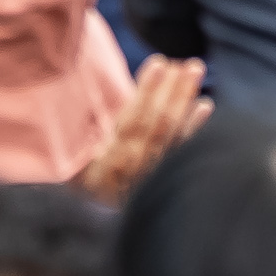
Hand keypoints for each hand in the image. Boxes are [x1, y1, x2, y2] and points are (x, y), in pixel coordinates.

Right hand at [75, 56, 212, 206]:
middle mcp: (129, 172)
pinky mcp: (162, 179)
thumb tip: (83, 82)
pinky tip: (204, 104)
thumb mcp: (71, 158)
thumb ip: (84, 130)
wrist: (94, 212)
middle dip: (173, 91)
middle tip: (187, 63)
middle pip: (156, 126)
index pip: (130, 124)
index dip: (147, 93)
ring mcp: (148, 177)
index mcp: (103, 165)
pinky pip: (181, 151)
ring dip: (184, 100)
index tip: (159, 63)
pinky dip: (194, 127)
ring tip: (195, 70)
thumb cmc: (79, 171)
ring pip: (171, 135)